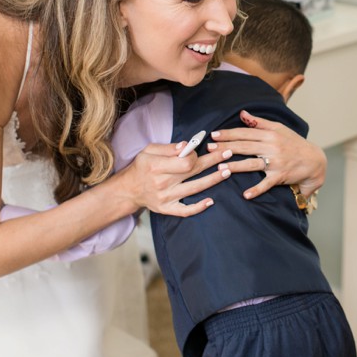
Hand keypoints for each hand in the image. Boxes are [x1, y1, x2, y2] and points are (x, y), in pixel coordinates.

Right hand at [117, 142, 234, 216]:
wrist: (128, 190)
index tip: (200, 150)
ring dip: (213, 179)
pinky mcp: (167, 209)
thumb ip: (168, 148)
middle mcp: (162, 183)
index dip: (196, 155)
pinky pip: (185, 211)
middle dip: (213, 161)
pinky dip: (198, 207)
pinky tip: (211, 201)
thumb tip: (186, 146)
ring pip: (195, 188)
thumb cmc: (141, 167)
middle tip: (228, 153)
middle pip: (193, 172)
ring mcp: (166, 198)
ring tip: (227, 171)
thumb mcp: (148, 151)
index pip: (185, 161)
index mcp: (156, 167)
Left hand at [208, 110, 326, 199]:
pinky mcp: (280, 176)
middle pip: (244, 147)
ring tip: (219, 169)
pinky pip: (266, 184)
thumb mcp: (279, 129)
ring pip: (251, 164)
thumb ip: (260, 122)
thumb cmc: (294, 143)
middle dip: (225, 147)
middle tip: (209, 149)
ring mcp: (275, 162)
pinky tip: (245, 195)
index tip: (213, 134)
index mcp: (270, 134)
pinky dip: (257, 190)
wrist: (314, 160)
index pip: (245, 133)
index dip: (228, 134)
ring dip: (235, 167)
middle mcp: (272, 147)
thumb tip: (243, 113)